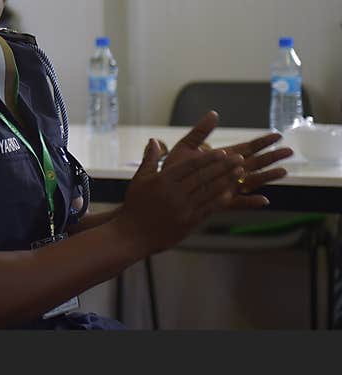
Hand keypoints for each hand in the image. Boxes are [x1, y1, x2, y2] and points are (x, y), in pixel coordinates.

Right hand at [116, 139, 246, 255]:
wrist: (132, 234)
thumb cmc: (135, 205)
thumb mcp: (139, 180)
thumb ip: (150, 159)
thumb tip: (154, 140)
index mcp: (163, 180)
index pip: (190, 166)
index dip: (208, 158)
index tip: (222, 152)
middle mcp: (174, 193)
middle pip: (204, 177)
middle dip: (224, 166)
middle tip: (239, 158)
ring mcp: (183, 208)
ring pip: (209, 191)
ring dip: (227, 180)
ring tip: (240, 172)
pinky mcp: (188, 222)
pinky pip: (208, 208)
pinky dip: (220, 199)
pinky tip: (231, 193)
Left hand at [162, 111, 291, 206]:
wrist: (162, 190)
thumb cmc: (174, 169)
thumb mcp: (186, 146)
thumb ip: (200, 132)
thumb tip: (214, 113)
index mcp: (221, 158)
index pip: (246, 148)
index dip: (262, 142)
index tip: (278, 135)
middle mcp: (227, 172)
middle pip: (254, 163)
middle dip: (272, 157)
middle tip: (290, 150)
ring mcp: (225, 187)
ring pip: (251, 182)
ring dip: (268, 177)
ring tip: (285, 171)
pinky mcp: (219, 202)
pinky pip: (238, 203)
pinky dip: (250, 202)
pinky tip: (264, 201)